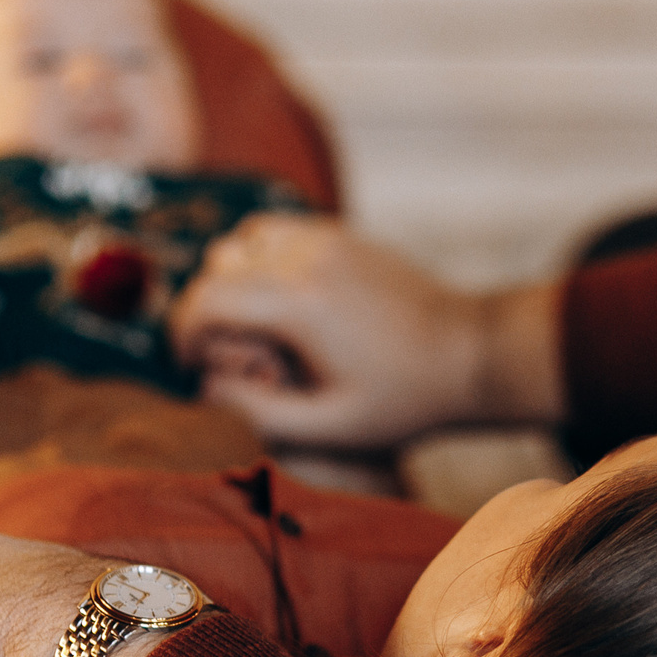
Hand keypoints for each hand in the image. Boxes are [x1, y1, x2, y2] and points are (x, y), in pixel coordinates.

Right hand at [168, 214, 564, 447]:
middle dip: (208, 312)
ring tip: (256, 328)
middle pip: (217, 267)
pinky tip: (281, 303)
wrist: (474, 354)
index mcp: (300, 305)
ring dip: (232, 280)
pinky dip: (261, 259)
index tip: (191, 365)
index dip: (182, 334)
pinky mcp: (344, 235)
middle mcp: (308, 258)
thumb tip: (205, 388)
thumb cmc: (407, 398)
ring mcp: (328, 238)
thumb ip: (257, 412)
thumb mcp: (331, 425)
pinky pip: (278, 230)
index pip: (205, 300)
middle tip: (238, 357)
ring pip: (242, 240)